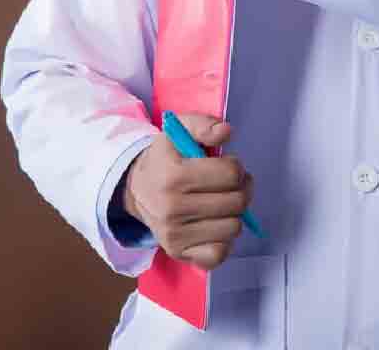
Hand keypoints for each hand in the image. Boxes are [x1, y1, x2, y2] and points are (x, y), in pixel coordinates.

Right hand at [122, 113, 253, 270]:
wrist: (137, 190)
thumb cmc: (165, 159)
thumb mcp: (178, 131)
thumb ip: (203, 124)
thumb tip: (225, 131)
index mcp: (173, 175)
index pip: (231, 173)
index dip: (235, 167)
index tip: (226, 166)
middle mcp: (171, 208)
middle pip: (237, 202)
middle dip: (241, 189)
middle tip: (230, 185)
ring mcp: (174, 234)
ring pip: (233, 227)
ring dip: (233, 214)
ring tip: (220, 203)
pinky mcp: (179, 253)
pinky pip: (219, 253)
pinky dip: (223, 240)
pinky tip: (213, 225)